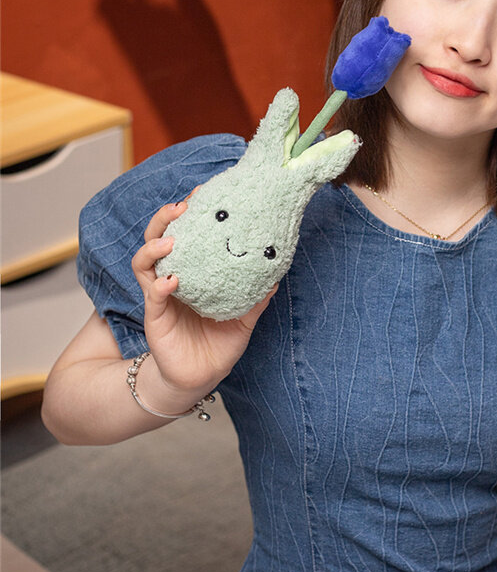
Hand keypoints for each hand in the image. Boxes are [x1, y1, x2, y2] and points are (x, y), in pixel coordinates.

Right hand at [131, 199, 276, 403]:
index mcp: (191, 273)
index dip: (188, 215)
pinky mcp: (155, 318)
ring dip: (154, 247)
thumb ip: (256, 298)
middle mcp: (170, 279)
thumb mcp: (243, 317)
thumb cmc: (219, 344)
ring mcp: (160, 297)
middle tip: (181, 206)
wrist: (201, 378)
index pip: (184, 235)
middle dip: (164, 220)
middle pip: (156, 240)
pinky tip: (172, 280)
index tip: (202, 194)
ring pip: (144, 263)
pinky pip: (152, 296)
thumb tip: (277, 274)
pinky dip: (160, 285)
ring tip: (171, 240)